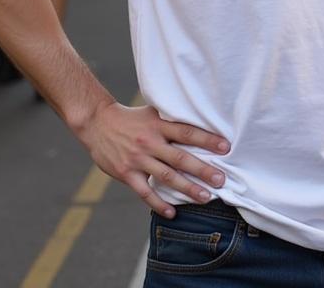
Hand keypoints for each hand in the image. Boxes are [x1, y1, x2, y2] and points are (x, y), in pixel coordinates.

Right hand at [79, 101, 230, 217]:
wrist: (97, 123)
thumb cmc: (132, 118)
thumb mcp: (153, 112)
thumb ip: (172, 119)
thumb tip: (200, 118)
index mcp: (159, 125)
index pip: (187, 132)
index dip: (207, 140)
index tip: (226, 147)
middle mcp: (150, 142)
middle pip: (180, 158)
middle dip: (202, 170)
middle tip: (221, 180)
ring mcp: (137, 159)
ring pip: (166, 177)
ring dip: (187, 189)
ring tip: (205, 198)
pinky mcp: (125, 173)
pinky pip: (144, 192)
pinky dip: (158, 203)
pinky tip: (172, 212)